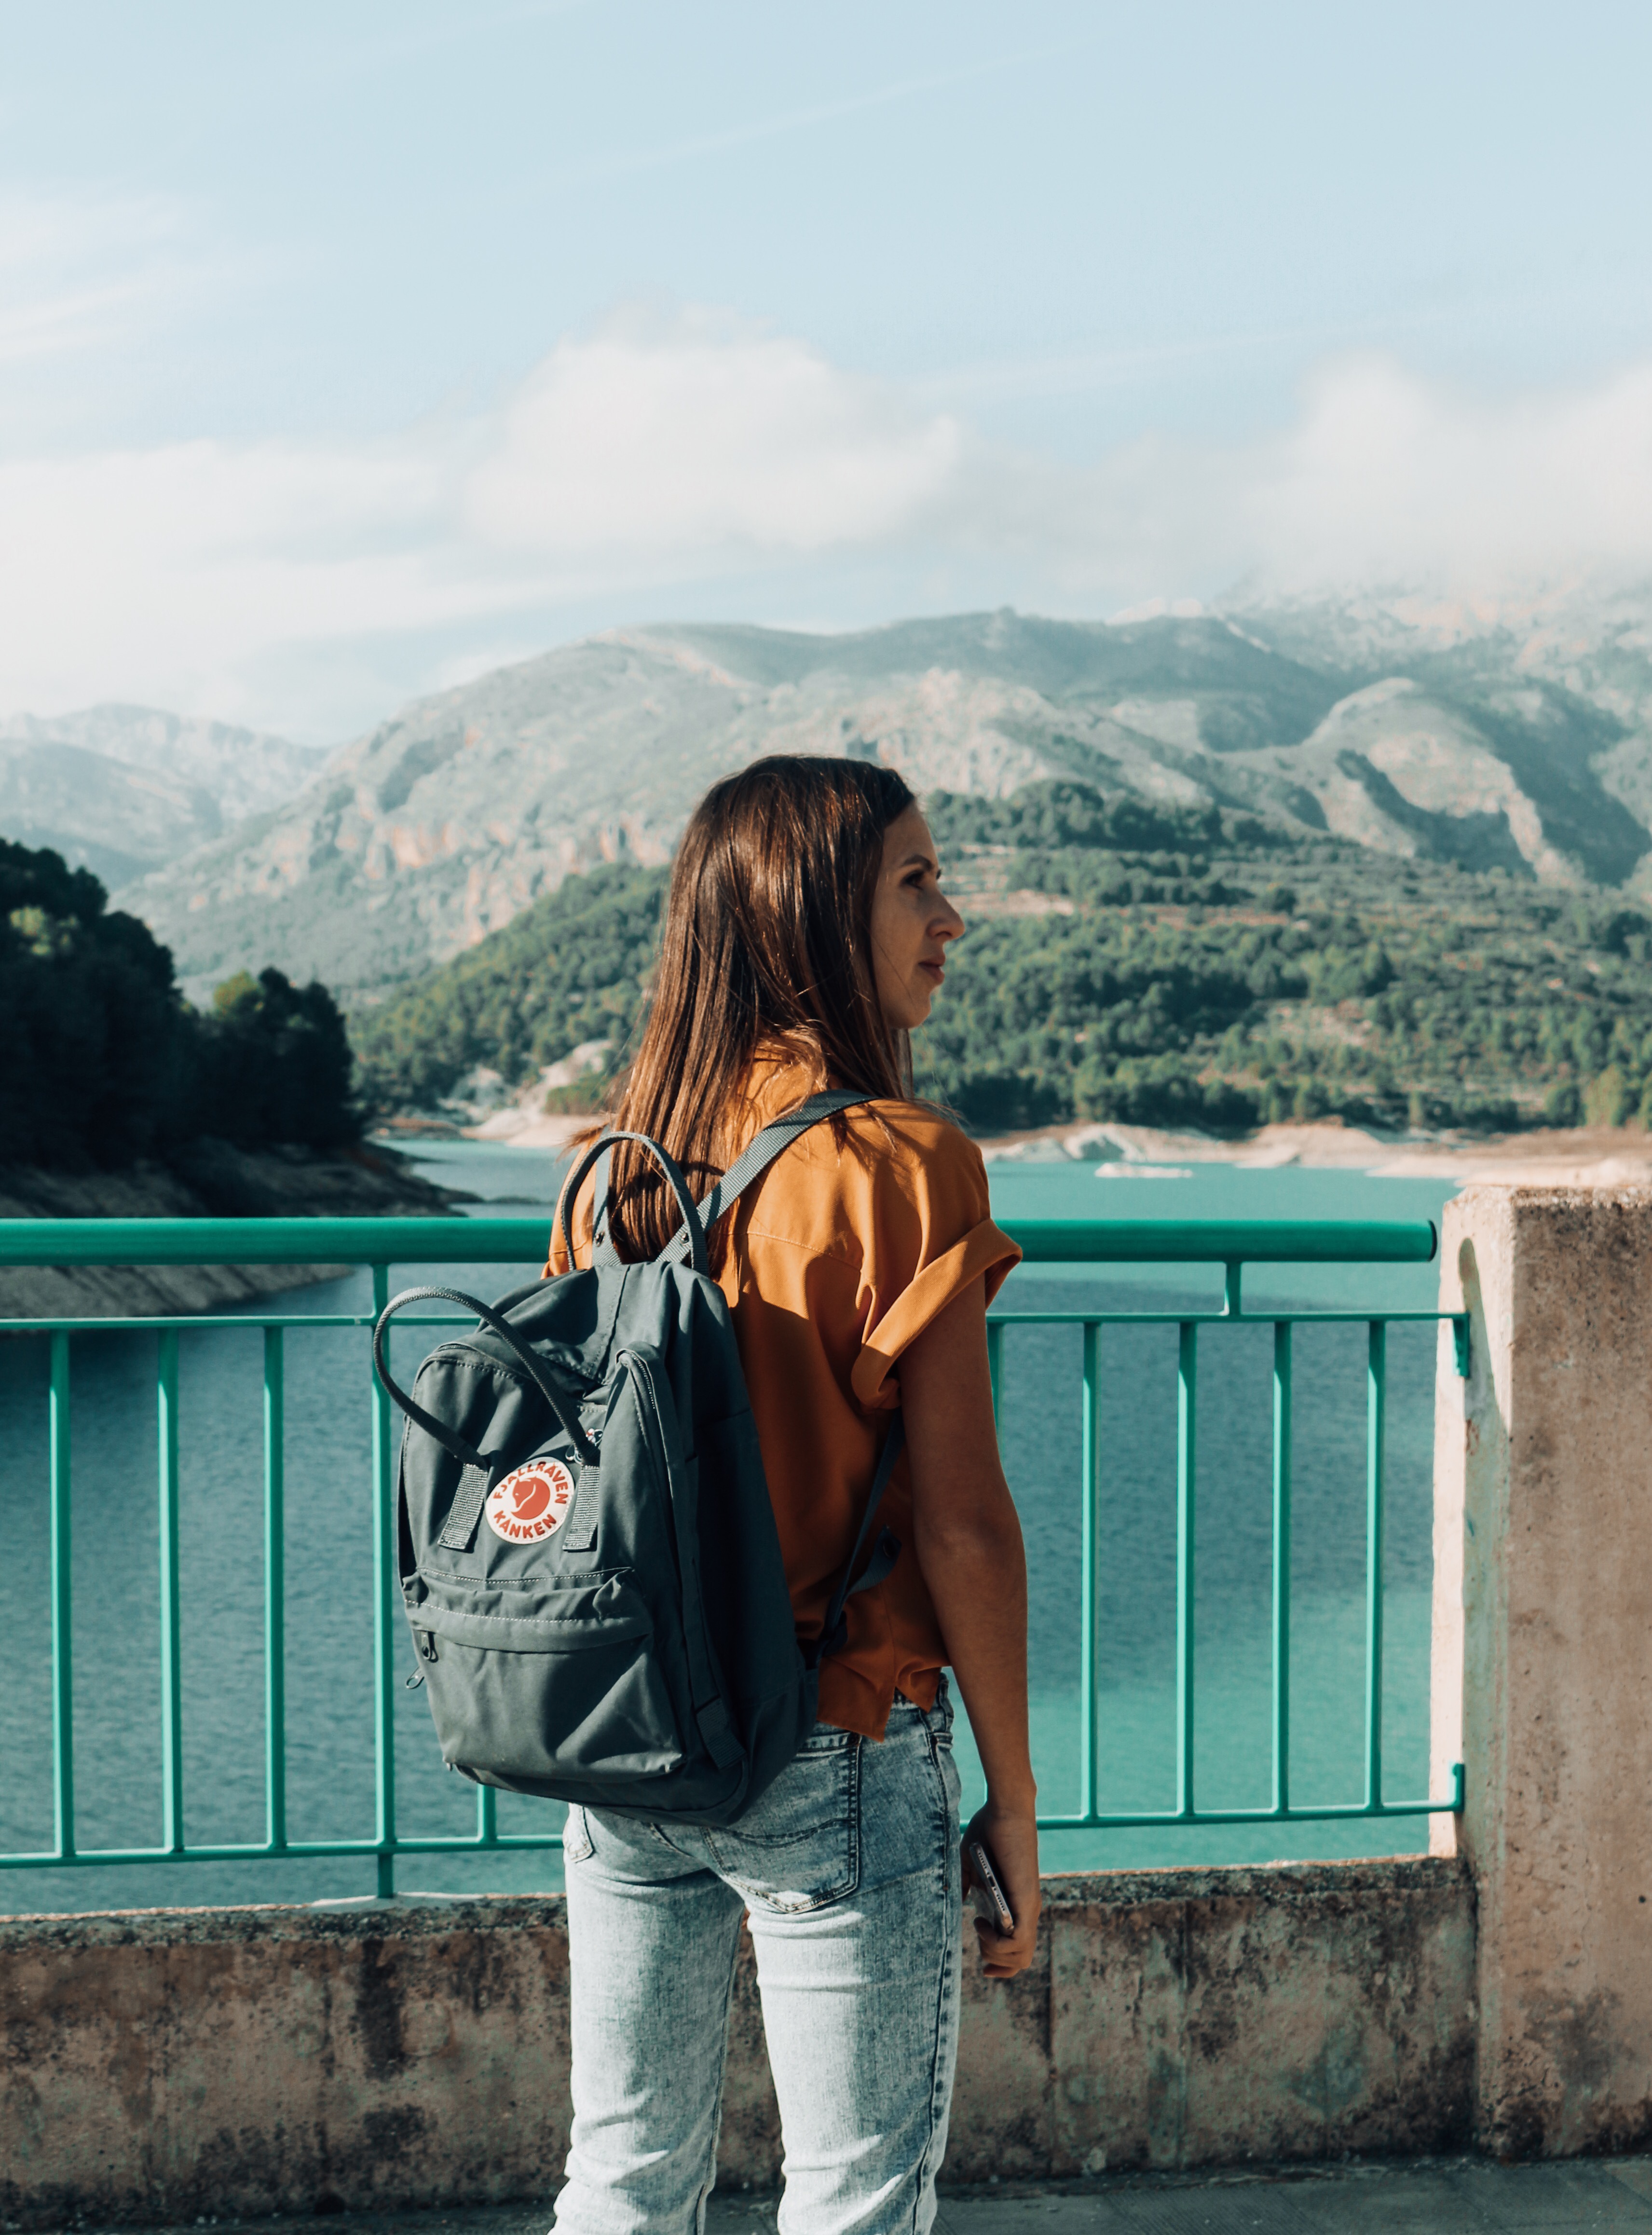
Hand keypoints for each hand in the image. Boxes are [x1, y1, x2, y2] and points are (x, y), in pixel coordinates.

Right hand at [961, 1801, 1039, 1978]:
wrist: (1005, 1811)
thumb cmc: (989, 1832)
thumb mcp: (972, 1865)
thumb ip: (967, 1885)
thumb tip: (957, 1904)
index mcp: (1018, 1904)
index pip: (1019, 1950)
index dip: (1001, 1964)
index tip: (983, 1966)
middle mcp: (1027, 1911)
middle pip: (1021, 1961)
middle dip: (995, 1963)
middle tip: (978, 1938)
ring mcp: (1029, 1908)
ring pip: (1021, 1957)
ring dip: (994, 1953)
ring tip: (979, 1927)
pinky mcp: (1027, 1902)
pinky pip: (1019, 1941)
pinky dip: (997, 1943)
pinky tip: (981, 1923)